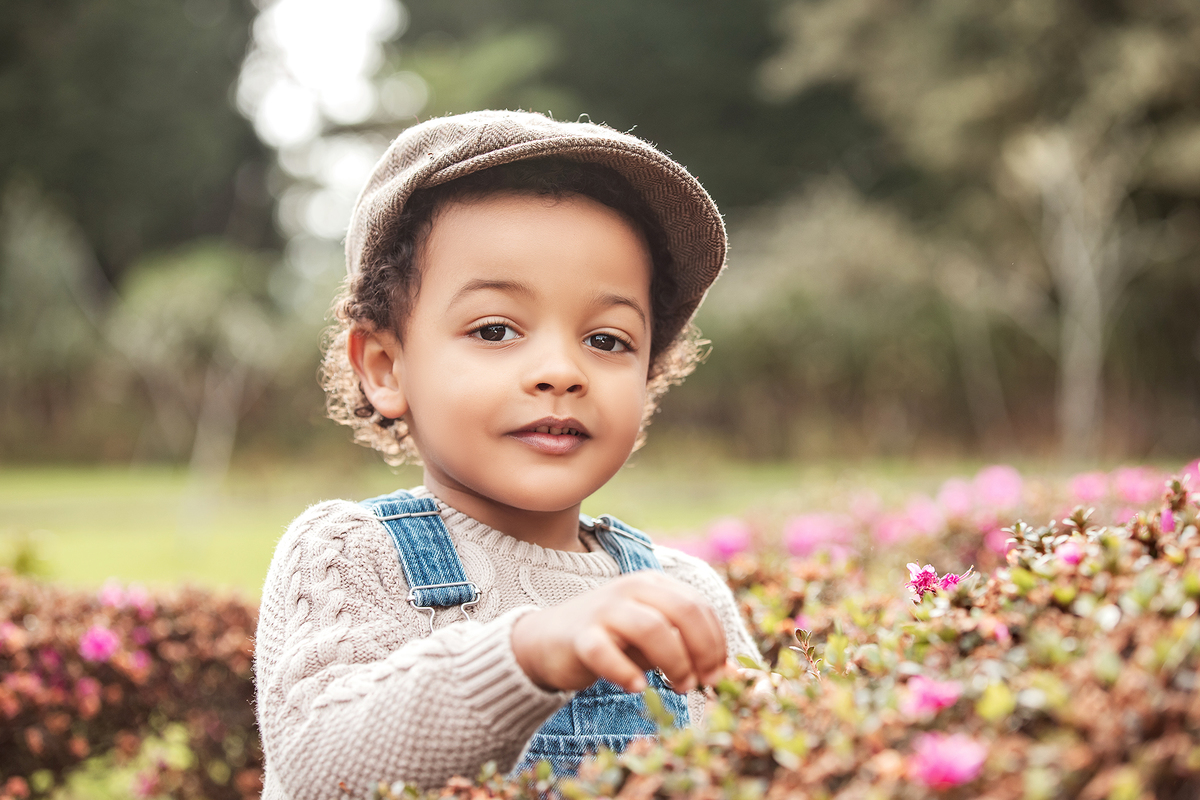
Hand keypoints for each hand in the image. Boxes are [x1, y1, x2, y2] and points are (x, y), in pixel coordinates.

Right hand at [510, 571, 726, 693]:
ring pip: (651, 629)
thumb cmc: (611, 639)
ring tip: (679, 687)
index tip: (720, 674)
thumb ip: (686, 646)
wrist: (547, 640)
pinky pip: (605, 651)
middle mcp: (630, 589)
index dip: (717, 642)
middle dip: (703, 651)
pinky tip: (637, 688)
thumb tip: (731, 672)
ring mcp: (604, 610)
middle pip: (682, 612)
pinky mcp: (580, 636)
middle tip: (704, 682)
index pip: (699, 606)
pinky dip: (626, 672)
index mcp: (653, 585)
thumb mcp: (653, 637)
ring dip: (675, 663)